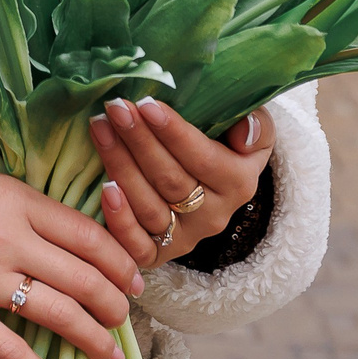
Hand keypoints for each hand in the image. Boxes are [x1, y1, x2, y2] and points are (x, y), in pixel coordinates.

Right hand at [0, 156, 145, 358]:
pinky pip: (11, 353)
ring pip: (60, 315)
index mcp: (17, 201)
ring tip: (110, 355)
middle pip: (84, 278)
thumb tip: (70, 236)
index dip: (120, 262)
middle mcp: (9, 240)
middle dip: (115, 305)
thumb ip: (25, 208)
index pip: (89, 236)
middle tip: (124, 319)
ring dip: (95, 339)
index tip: (134, 279)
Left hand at [88, 98, 273, 266]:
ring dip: (120, 165)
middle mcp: (214, 216)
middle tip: (115, 107)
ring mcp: (184, 238)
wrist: (210, 185)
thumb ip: (257, 127)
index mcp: (238, 183)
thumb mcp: (252, 131)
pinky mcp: (158, 254)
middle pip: (170, 179)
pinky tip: (104, 187)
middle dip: (139, 140)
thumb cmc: (225, 146)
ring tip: (100, 128)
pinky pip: (138, 246)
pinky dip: (120, 220)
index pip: (202, 158)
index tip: (146, 104)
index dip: (173, 132)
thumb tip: (246, 131)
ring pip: (149, 206)